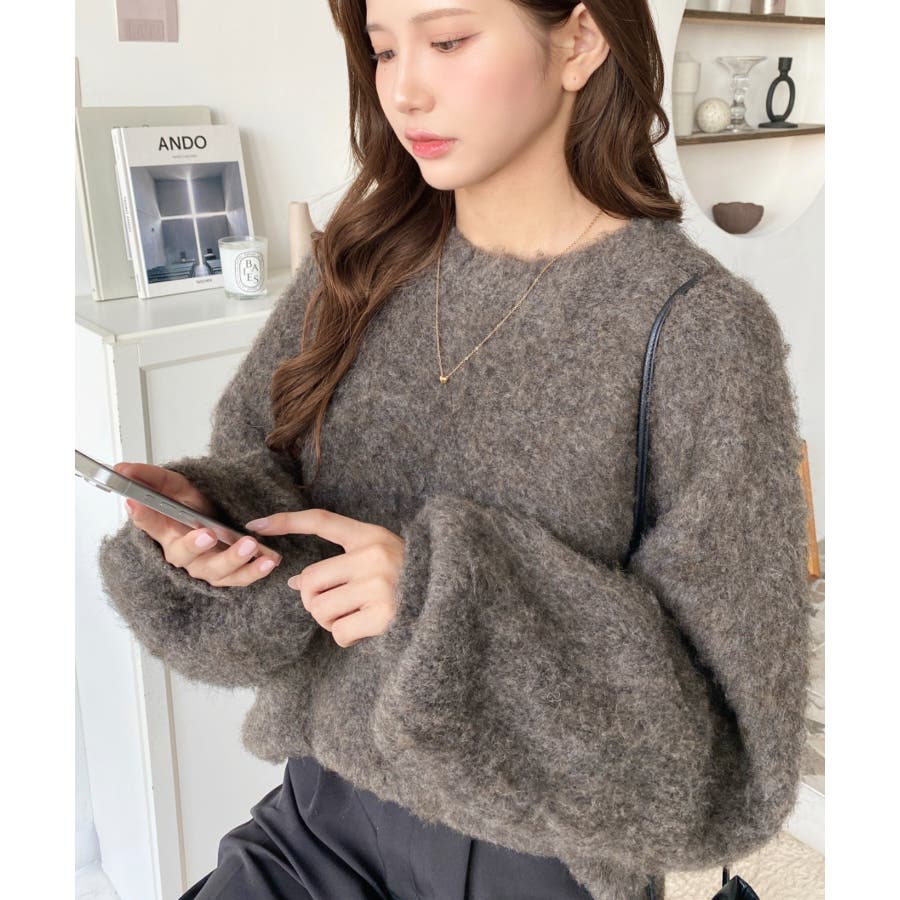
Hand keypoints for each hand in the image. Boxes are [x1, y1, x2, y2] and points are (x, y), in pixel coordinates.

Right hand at [114, 462, 280, 586]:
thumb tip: (121, 468)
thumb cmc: (192, 506)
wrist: (217, 519)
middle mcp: (183, 553)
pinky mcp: (227, 575)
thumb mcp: (174, 485)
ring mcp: (205, 567)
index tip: (134, 501)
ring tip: (250, 545)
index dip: (142, 514)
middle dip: (195, 545)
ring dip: (233, 560)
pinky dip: (255, 572)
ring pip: (215, 571)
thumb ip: (151, 477)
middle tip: (208, 534)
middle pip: (184, 555)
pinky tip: (269, 561)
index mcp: (166, 531)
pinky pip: (240, 578)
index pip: (149, 523)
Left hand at [245, 509, 404, 647]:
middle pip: (309, 580)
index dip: (286, 521)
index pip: (321, 521)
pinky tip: (366, 631)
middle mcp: (373, 555)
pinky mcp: (384, 614)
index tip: (255, 524)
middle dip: (314, 600)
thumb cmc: (413, 581)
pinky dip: (346, 637)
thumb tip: (295, 583)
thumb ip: (343, 565)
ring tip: (353, 618)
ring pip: (320, 609)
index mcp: (371, 535)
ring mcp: (378, 584)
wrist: (454, 600)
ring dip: (329, 622)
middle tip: (336, 607)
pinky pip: (339, 633)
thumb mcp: (381, 559)